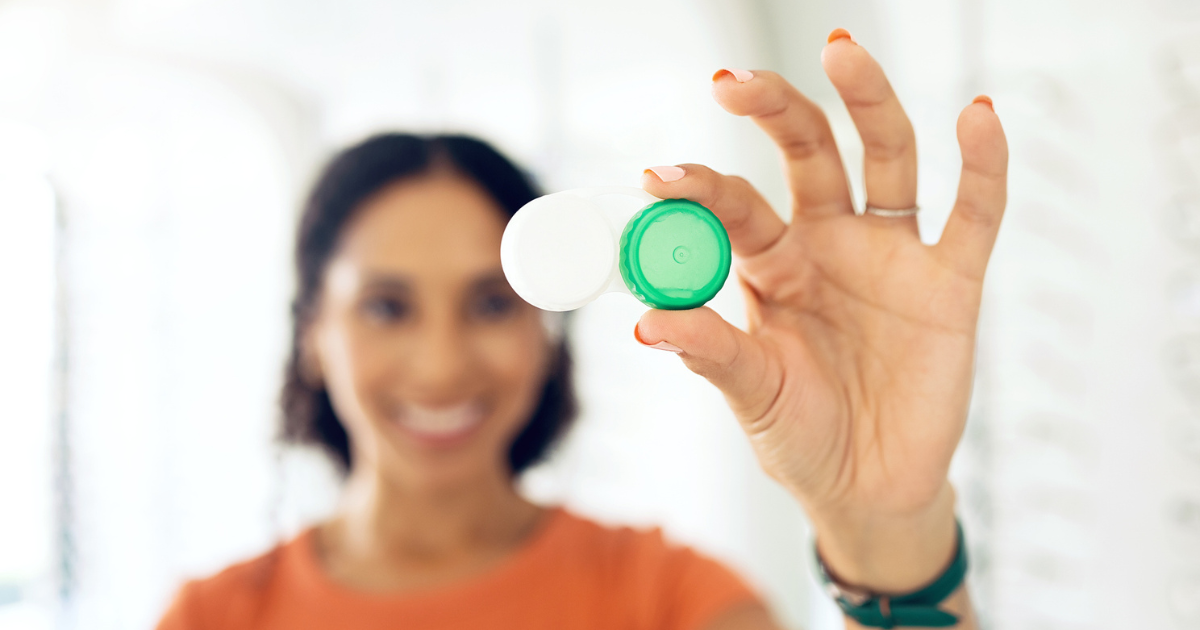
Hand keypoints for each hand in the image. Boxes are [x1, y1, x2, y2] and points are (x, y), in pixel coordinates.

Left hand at [636, 32, 1006, 592]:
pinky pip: (974, 214)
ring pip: (886, 158)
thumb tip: (644, 324)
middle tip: (733, 81)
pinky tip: (978, 115)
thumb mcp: (753, 396)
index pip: (735, 205)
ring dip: (867, 103)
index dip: (699, 187)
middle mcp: (828, 243)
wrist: (870, 490)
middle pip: (807, 152)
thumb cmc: (802, 436)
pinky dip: (983, 165)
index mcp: (771, 266)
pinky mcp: (950, 282)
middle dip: (775, 110)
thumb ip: (712, 352)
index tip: (659, 176)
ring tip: (840, 51)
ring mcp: (891, 255)